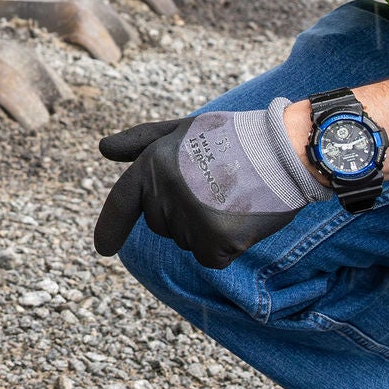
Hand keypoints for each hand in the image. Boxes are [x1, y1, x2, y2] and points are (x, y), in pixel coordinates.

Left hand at [92, 99, 330, 269]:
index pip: (123, 200)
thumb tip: (103, 149)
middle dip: (182, 213)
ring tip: (232, 196)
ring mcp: (190, 218)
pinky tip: (242, 219)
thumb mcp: (183, 130)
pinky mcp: (216, 241)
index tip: (103, 249)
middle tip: (216, 185)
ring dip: (206, 228)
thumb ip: (142, 141)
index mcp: (154, 162)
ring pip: (186, 242)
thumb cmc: (233, 137)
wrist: (284, 149)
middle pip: (160, 225)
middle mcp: (166, 191)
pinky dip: (225, 247)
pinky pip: (210, 257)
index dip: (111, 226)